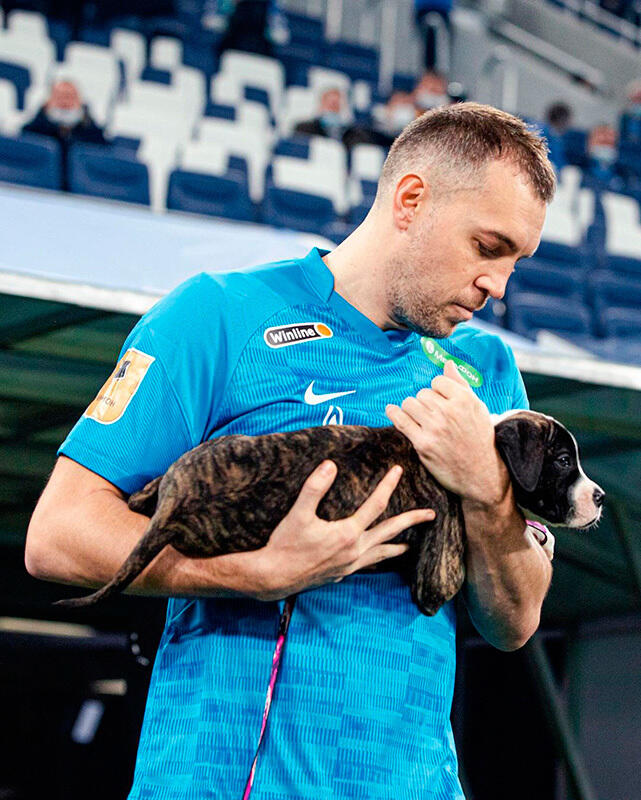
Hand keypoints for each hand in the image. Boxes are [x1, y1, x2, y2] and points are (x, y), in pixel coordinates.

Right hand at [257, 461, 435, 598]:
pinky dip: (378, 558)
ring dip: (398, 546)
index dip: (388, 485)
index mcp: (348, 534)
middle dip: (412, 522)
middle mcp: (354, 551)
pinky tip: (376, 556)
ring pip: (382, 554)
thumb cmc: (285, 544)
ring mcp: (350, 565)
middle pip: (390, 532)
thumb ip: (315, 487)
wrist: (274, 577)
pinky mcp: (342, 573)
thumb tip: (330, 464)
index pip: (375, 505)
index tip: (398, 470)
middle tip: (431, 514)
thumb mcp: (298, 513)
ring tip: (410, 544)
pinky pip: (368, 564)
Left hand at [385, 359, 508, 506]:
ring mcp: (435, 428)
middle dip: (424, 402)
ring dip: (411, 409)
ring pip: (409, 404)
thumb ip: (461, 384)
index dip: (436, 391)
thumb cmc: (479, 438)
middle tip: (432, 415)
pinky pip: (401, 421)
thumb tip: (447, 363)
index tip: (439, 401)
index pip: (437, 382)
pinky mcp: (423, 444)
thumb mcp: (477, 408)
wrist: (481, 474)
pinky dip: (393, 413)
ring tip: (419, 418)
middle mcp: (449, 412)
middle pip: (422, 394)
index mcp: (464, 400)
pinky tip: (391, 410)